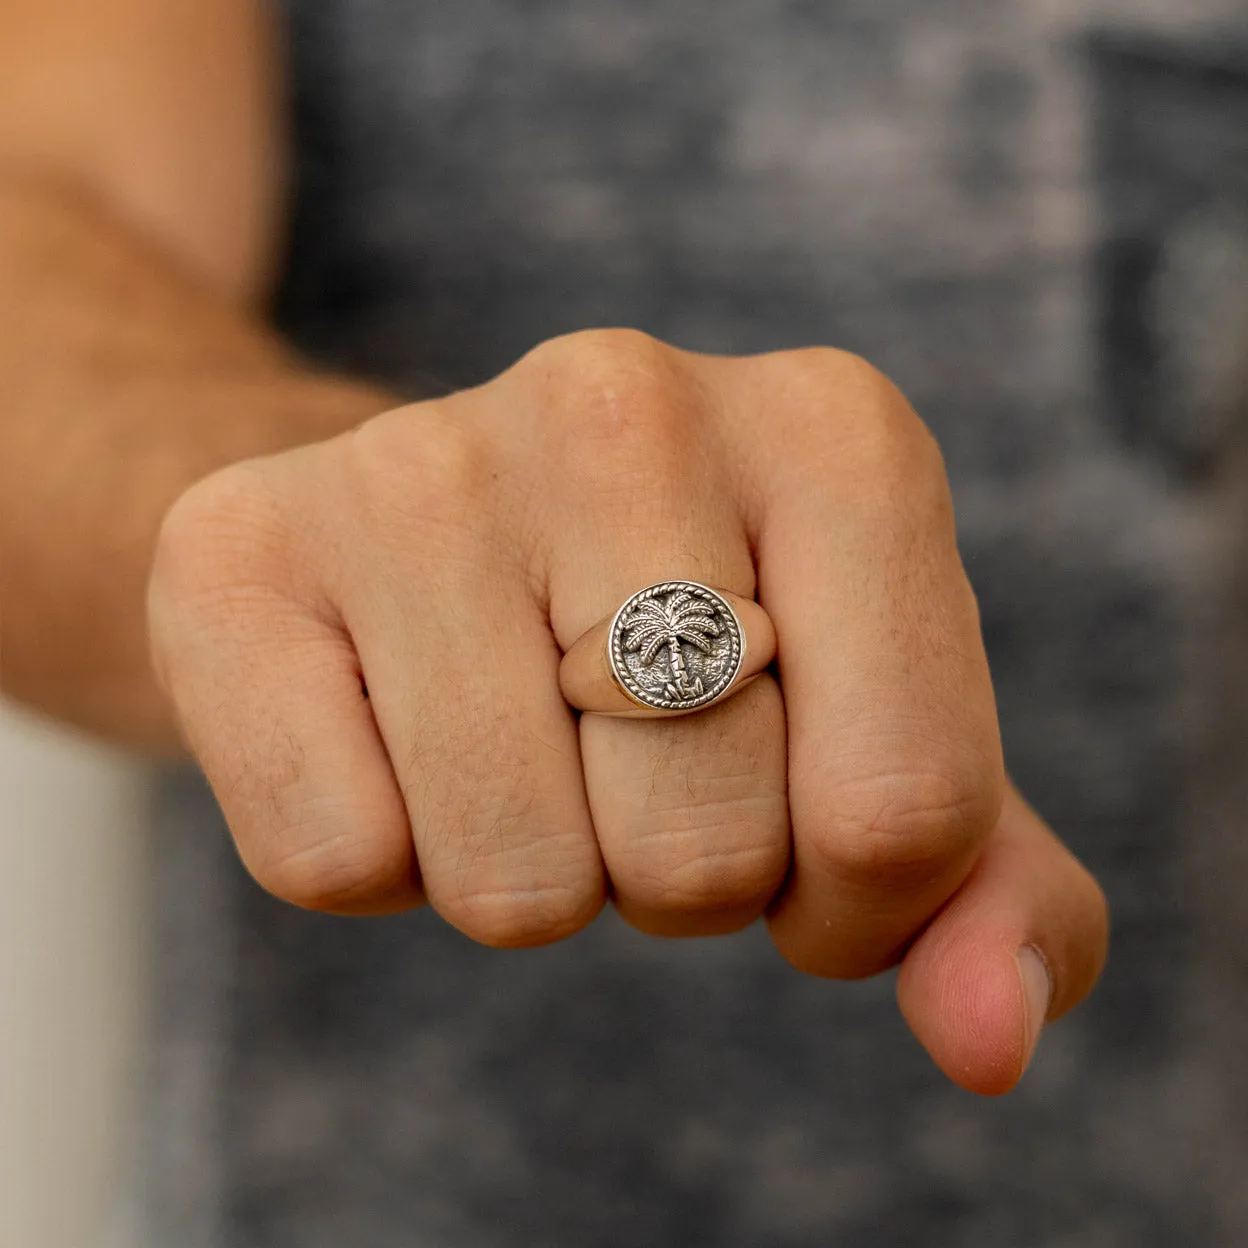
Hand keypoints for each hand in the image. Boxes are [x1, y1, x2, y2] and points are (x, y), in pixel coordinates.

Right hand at [148, 329, 1106, 1093]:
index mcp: (837, 435)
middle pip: (705, 856)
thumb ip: (984, 893)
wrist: (432, 541)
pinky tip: (390, 722)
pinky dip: (379, 855)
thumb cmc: (688, 656)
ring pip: (515, 882)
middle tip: (628, 767)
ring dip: (531, 870)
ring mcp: (419, 461)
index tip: (796, 836)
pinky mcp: (240, 549)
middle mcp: (625, 401)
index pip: (904, 809)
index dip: (853, 900)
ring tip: (515, 736)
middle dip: (678, 879)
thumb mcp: (872, 744)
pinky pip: (336, 858)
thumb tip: (987, 1040)